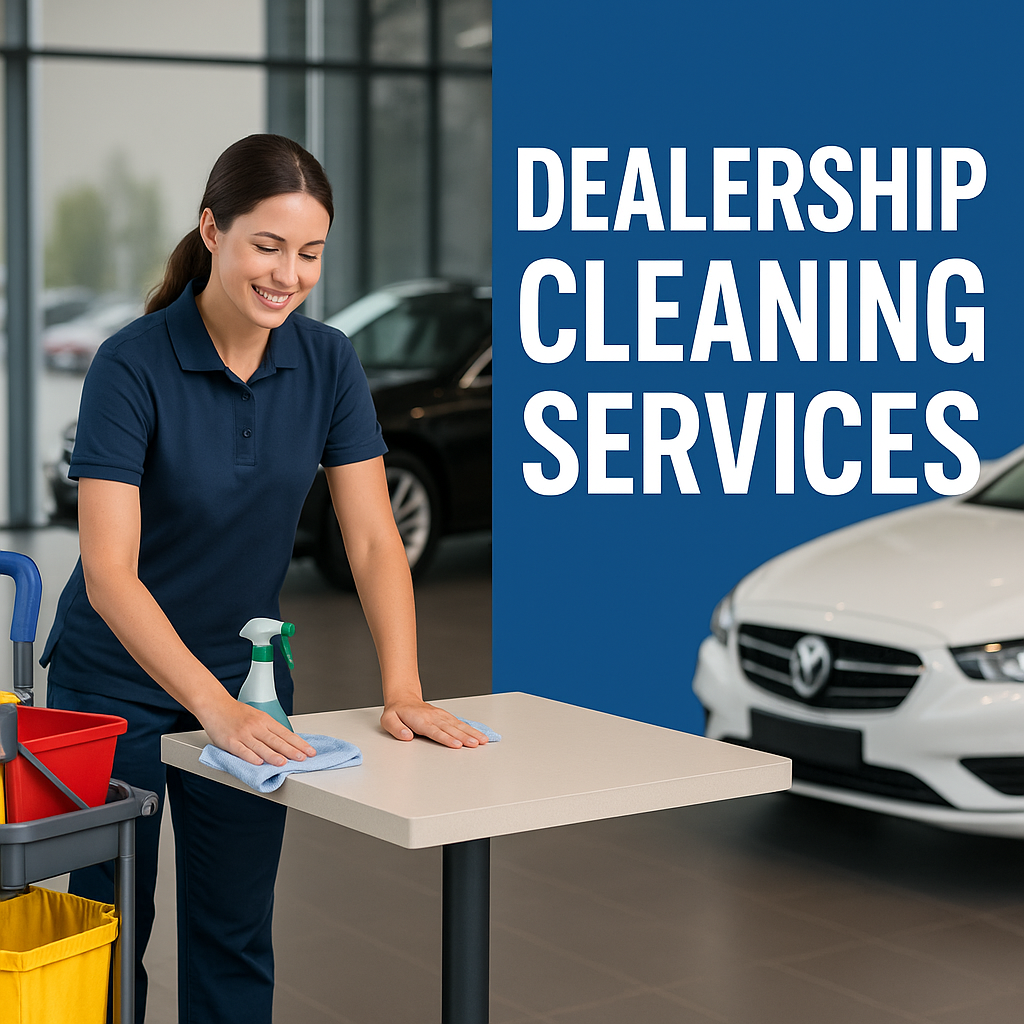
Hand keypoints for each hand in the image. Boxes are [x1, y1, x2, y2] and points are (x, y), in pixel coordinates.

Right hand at [199, 694, 316, 766]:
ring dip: (273, 755)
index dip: (298, 743)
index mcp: (265, 720)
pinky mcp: (230, 742)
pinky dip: (250, 757)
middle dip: (291, 750)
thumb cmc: (237, 713)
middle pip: (276, 740)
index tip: (309, 751)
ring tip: (284, 762)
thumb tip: (286, 742)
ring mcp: (243, 734)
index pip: (285, 733)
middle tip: (303, 758)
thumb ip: (269, 729)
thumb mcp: (258, 716)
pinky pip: (242, 750)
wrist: (215, 704)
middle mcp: (256, 726)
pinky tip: (258, 763)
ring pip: (261, 746)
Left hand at [381, 699, 489, 747]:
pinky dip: (471, 729)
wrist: (404, 699)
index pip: (435, 731)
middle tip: (476, 744)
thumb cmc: (397, 713)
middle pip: (451, 728)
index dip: (447, 738)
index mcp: (420, 720)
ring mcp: (441, 716)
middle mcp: (433, 717)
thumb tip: (406, 736)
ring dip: (471, 733)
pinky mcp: (446, 717)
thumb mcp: (388, 720)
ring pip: (458, 725)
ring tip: (483, 741)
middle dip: (464, 737)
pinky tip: (479, 735)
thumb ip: (396, 728)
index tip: (457, 744)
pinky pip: (460, 723)